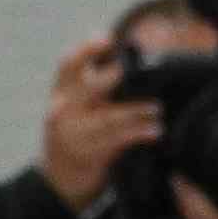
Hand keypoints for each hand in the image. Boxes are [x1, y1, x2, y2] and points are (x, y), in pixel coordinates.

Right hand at [35, 32, 165, 216]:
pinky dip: (138, 135)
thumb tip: (122, 62)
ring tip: (157, 107)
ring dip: (135, 111)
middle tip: (131, 71)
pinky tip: (155, 131)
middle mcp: (63, 110)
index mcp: (61, 94)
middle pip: (87, 88)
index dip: (86, 50)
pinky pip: (116, 142)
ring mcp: (73, 133)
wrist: (60, 180)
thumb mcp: (76, 110)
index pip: (68, 66)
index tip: (106, 37)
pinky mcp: (88, 154)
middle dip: (111, 79)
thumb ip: (92, 89)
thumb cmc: (76, 138)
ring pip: (107, 117)